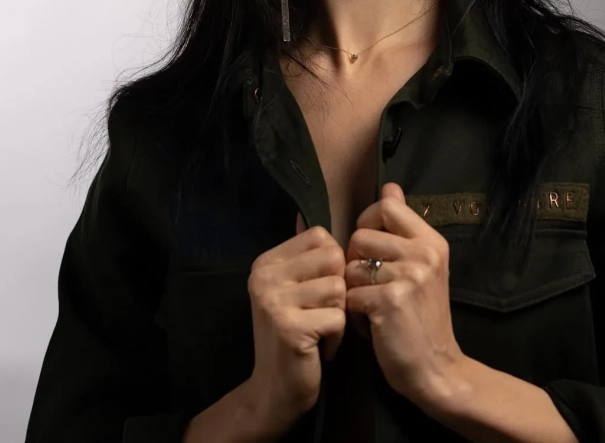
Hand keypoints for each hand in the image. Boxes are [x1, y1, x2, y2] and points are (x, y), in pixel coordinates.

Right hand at [244, 216, 346, 434]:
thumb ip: (302, 254)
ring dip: (339, 314)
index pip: (320, 236)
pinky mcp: (289, 328)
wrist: (273, 391)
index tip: (318, 289)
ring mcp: (274, 301)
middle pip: (334, 258)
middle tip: (322, 312)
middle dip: (339, 288)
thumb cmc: (292, 334)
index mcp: (266, 262)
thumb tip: (304, 214)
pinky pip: (338, 317)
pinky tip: (320, 347)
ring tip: (320, 329)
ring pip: (339, 288)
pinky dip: (337, 336)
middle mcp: (265, 277)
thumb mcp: (291, 288)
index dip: (333, 263)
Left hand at [343, 182, 465, 404]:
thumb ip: (403, 228)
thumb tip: (389, 187)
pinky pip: (350, 294)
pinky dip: (353, 312)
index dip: (368, 222)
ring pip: (352, 265)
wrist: (436, 368)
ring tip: (369, 304)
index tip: (370, 246)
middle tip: (368, 283)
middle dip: (354, 260)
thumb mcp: (422, 266)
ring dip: (352, 288)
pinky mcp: (390, 301)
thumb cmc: (422, 316)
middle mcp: (424, 254)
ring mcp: (408, 277)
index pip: (386, 207)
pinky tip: (370, 323)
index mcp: (431, 241)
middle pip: (361, 235)